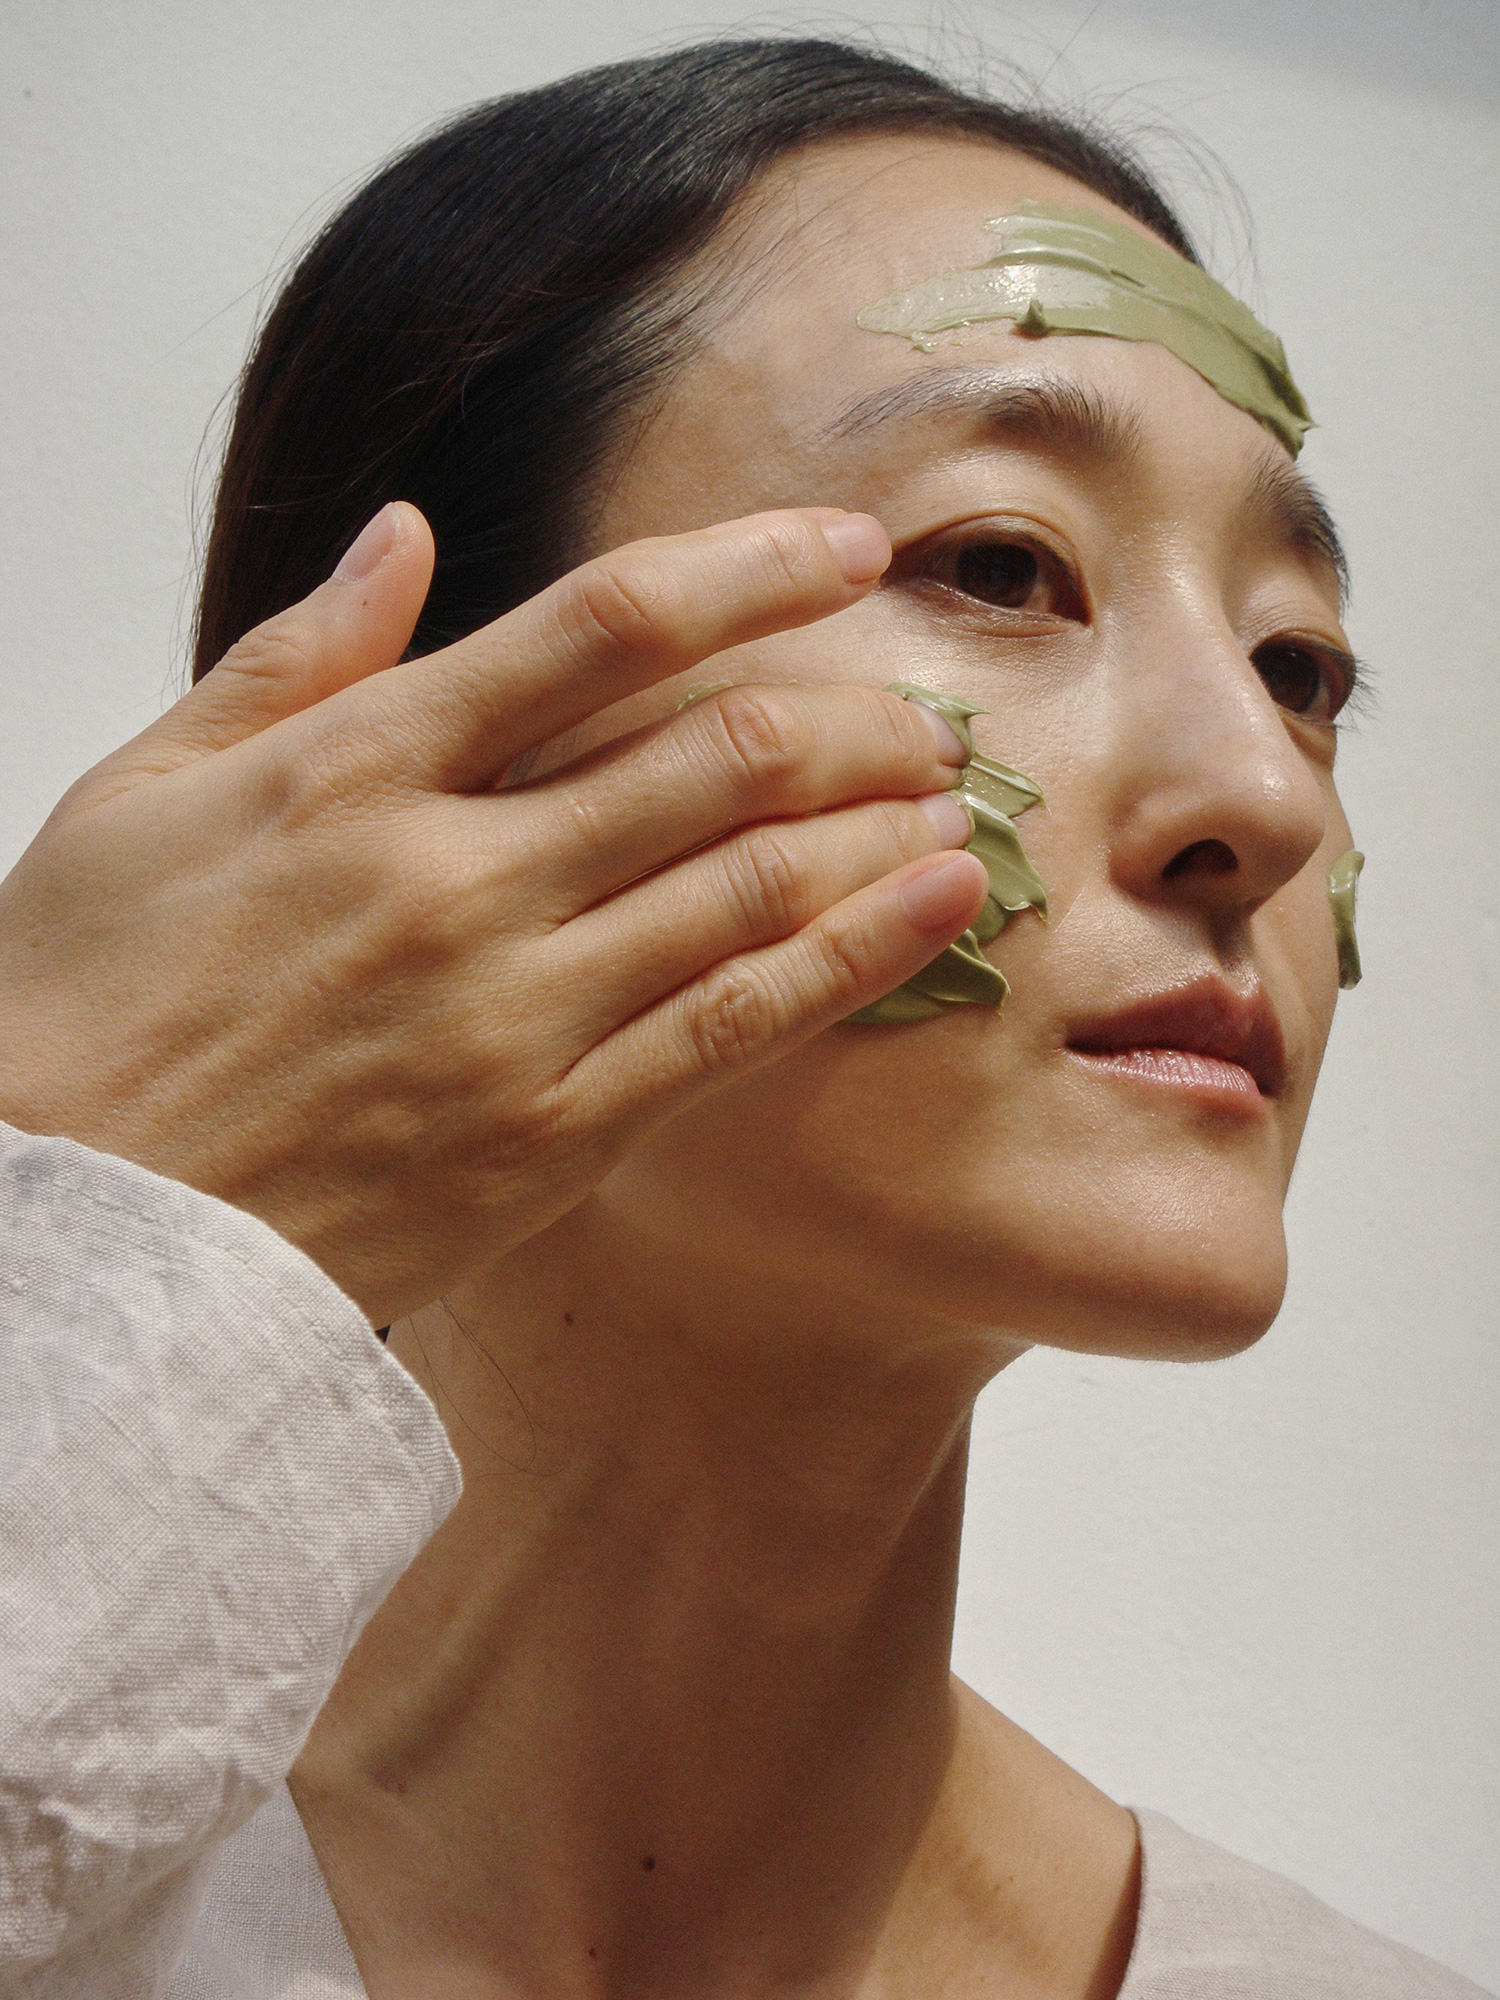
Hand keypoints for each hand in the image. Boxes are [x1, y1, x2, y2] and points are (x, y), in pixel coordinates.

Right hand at [0, 503, 986, 1321]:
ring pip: (742, 888)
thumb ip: (294, 657)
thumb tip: (403, 532)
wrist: (66, 1239)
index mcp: (355, 769)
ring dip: (871, 824)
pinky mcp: (544, 1135)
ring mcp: (508, 1014)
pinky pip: (726, 1030)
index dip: (746, 569)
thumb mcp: (140, 793)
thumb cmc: (82, 1006)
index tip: (845, 545)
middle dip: (847, 714)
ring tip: (958, 792)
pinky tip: (932, 908)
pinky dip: (843, 959)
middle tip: (927, 702)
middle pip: (709, 757)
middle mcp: (454, 878)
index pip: (601, 628)